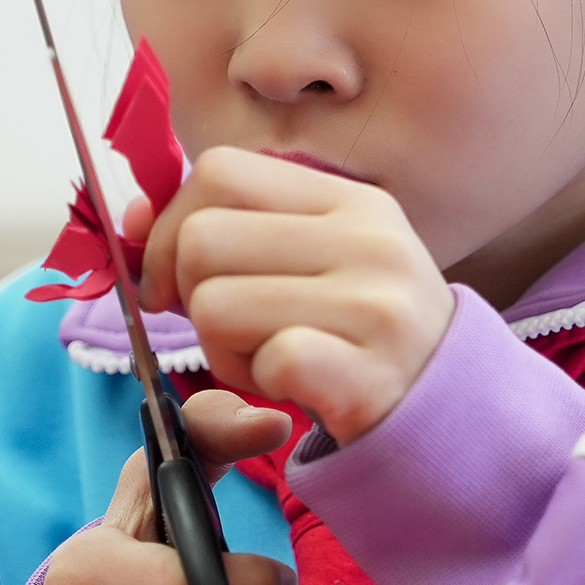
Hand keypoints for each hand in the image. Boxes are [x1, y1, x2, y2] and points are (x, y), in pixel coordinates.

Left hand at [131, 147, 454, 442]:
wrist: (453, 413)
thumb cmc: (365, 335)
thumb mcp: (318, 260)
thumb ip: (235, 229)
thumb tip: (131, 218)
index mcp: (352, 201)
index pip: (219, 170)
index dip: (172, 222)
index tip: (174, 276)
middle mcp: (369, 242)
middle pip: (202, 239)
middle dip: (188, 293)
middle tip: (226, 329)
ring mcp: (374, 307)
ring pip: (215, 305)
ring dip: (220, 349)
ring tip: (267, 359)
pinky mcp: (368, 375)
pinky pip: (265, 362)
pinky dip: (260, 383)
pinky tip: (295, 388)